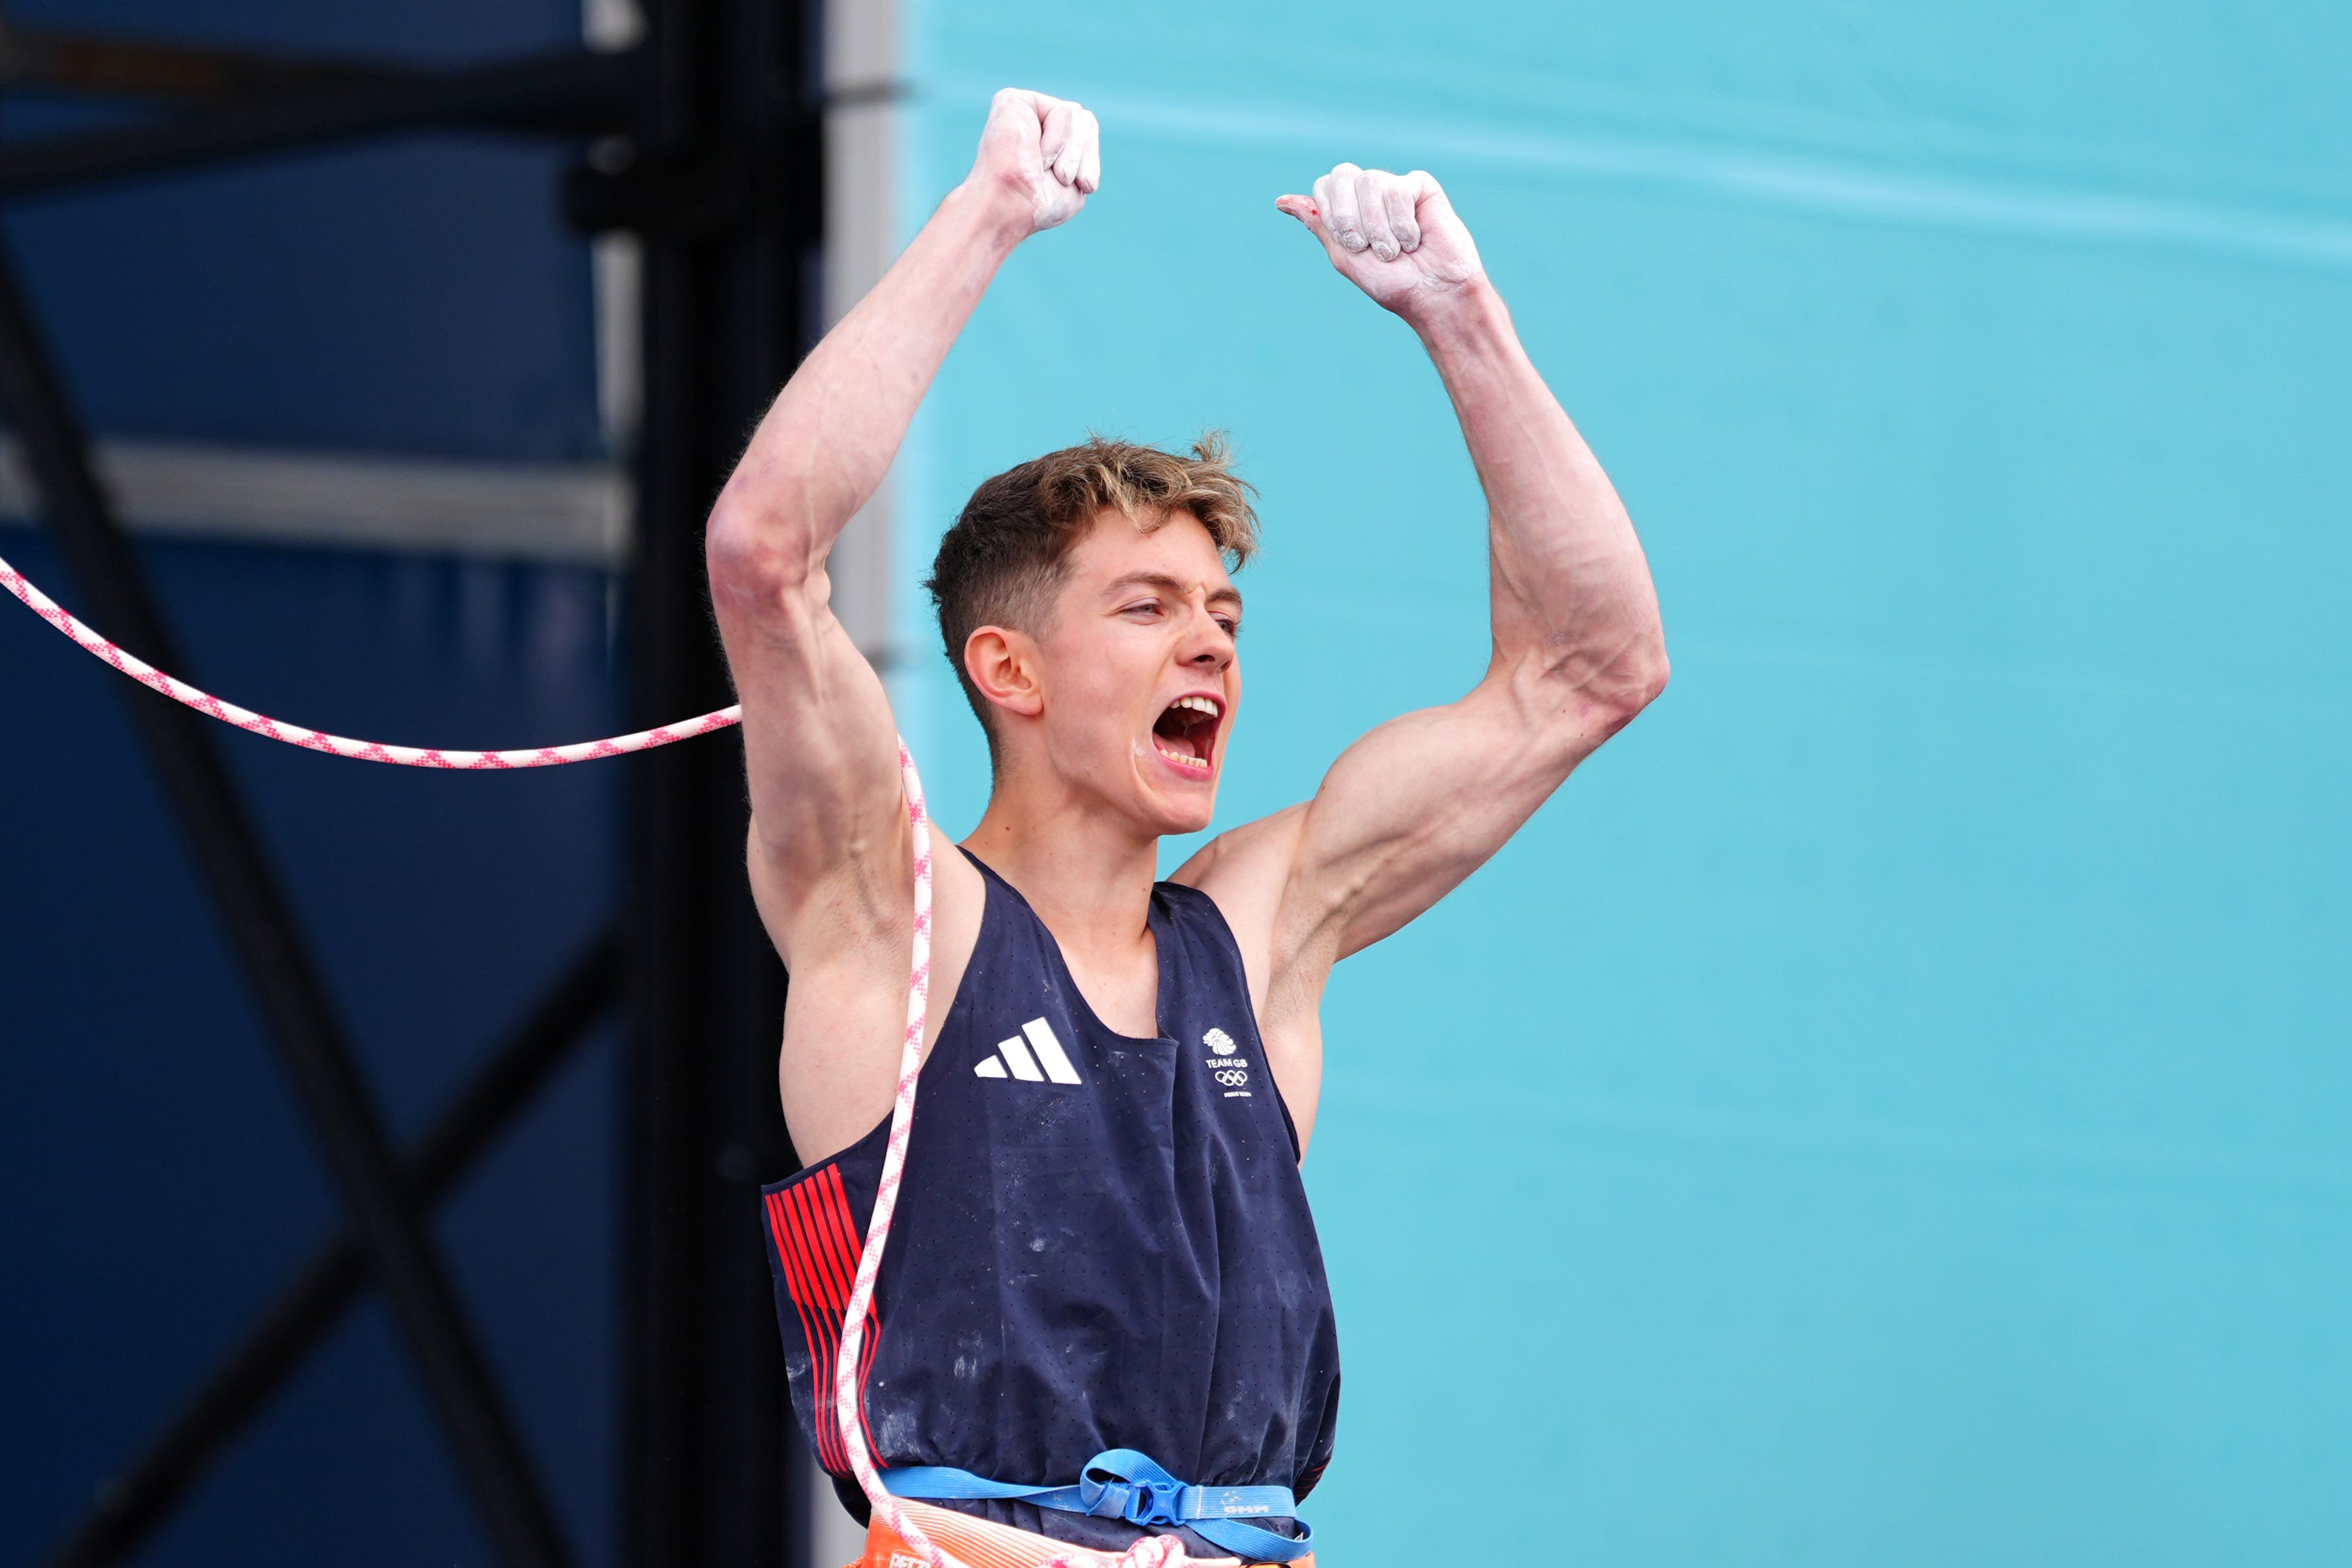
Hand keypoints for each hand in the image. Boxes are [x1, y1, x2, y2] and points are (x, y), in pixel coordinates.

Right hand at [966, 87, 1099, 236]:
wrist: (1013, 205)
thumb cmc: (1039, 203)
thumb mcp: (1075, 181)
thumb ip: (1082, 149)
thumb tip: (1085, 117)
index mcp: (1045, 142)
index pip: (1087, 132)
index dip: (1091, 160)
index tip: (1085, 187)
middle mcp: (1032, 123)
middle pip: (1085, 120)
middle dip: (1082, 154)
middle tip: (1063, 178)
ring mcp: (1022, 110)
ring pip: (1075, 113)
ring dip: (1070, 151)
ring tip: (1045, 168)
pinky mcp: (1013, 100)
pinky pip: (1062, 112)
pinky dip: (1057, 141)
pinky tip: (1036, 155)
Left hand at [1276, 165, 1484, 321]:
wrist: (1434, 295)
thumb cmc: (1392, 283)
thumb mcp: (1344, 257)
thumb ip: (1319, 224)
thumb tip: (1280, 201)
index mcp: (1348, 208)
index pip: (1324, 185)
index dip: (1333, 213)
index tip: (1352, 244)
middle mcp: (1369, 193)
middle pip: (1341, 174)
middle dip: (1349, 216)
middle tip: (1366, 246)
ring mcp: (1395, 186)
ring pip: (1370, 181)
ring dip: (1378, 226)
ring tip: (1394, 250)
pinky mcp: (1421, 186)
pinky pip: (1398, 188)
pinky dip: (1403, 222)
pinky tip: (1414, 239)